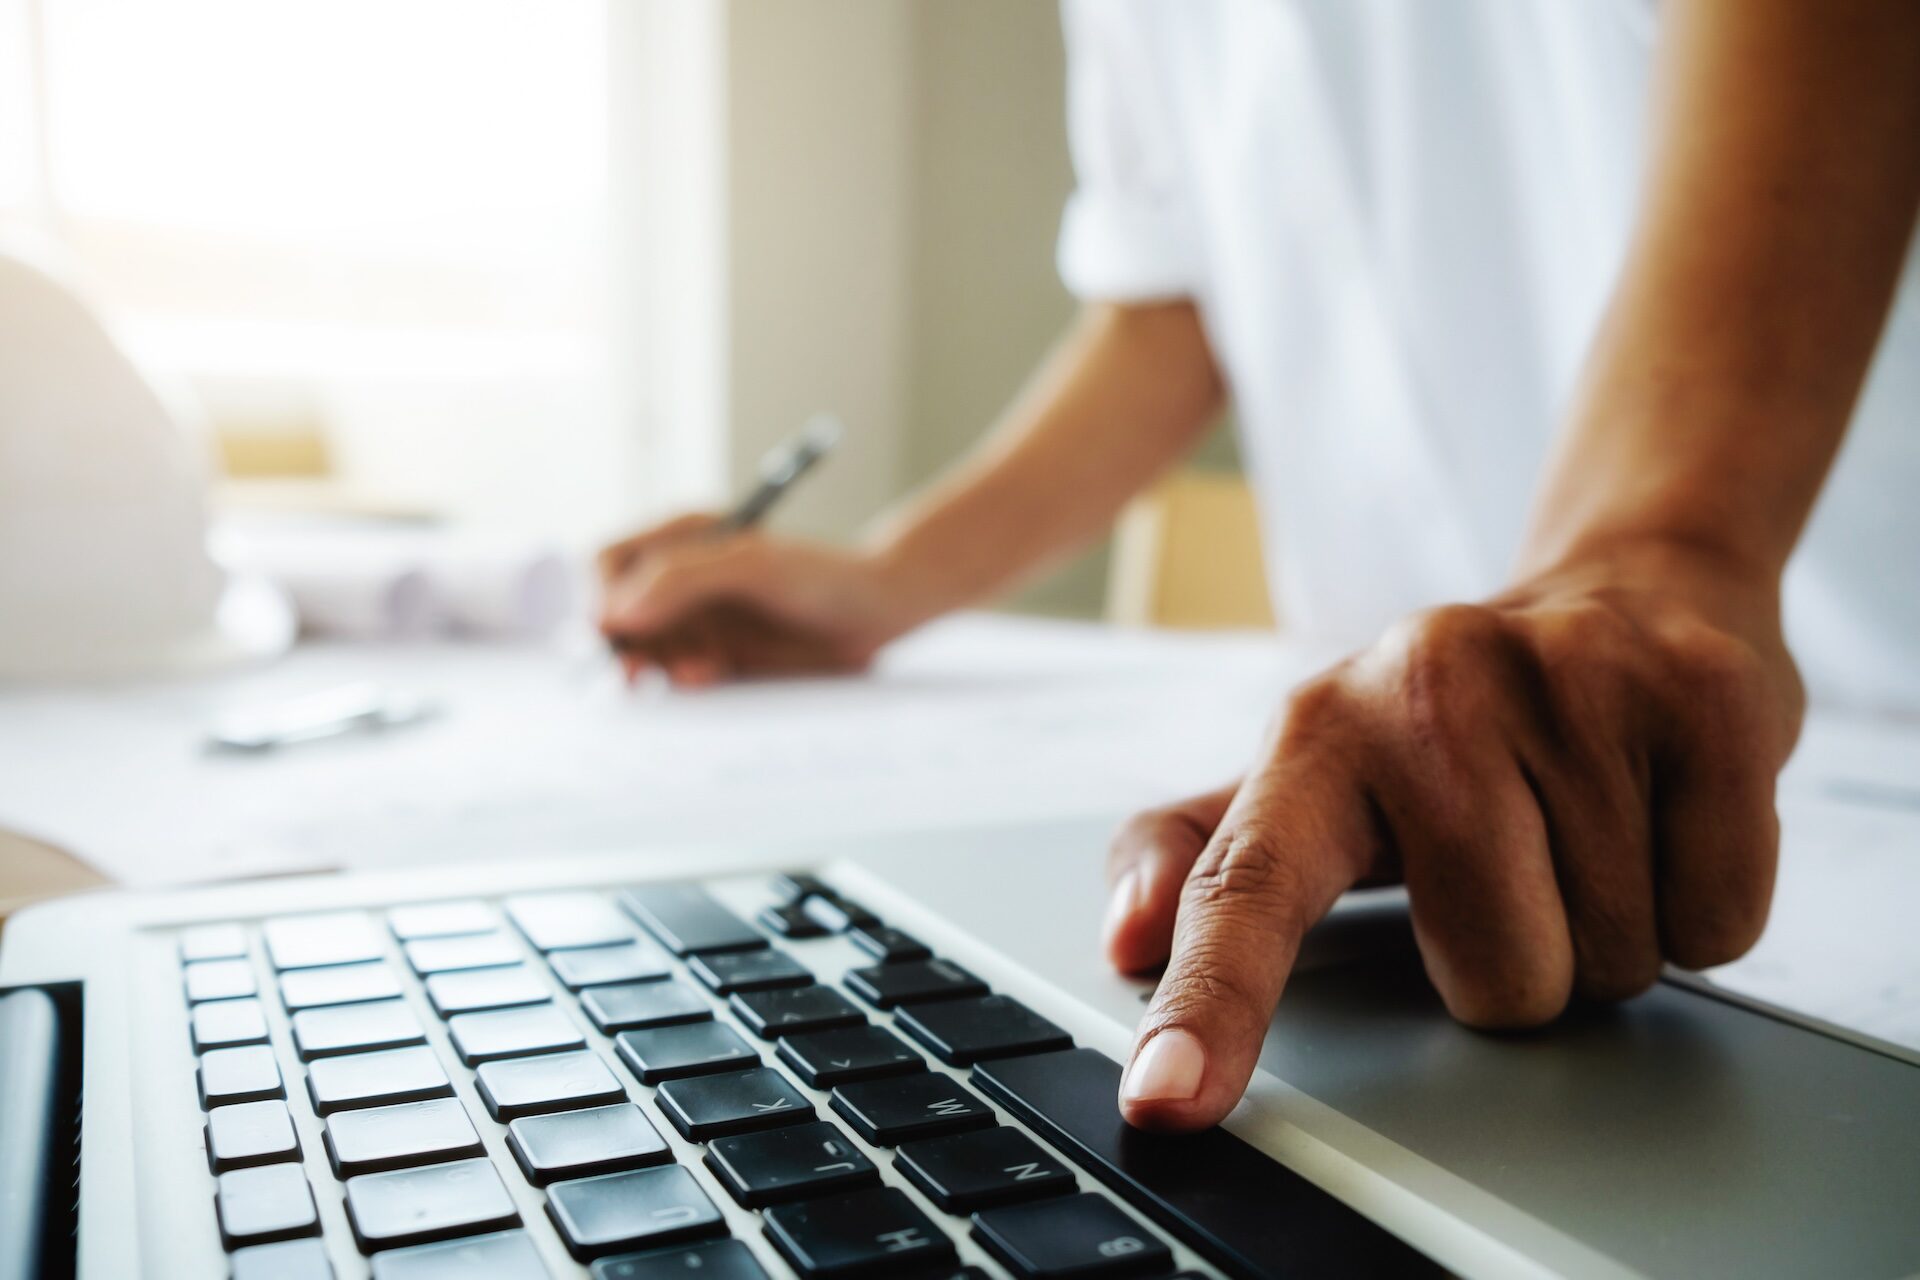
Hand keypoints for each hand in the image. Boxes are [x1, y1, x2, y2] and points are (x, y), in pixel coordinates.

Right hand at [597, 514, 923, 685]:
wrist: (876, 614)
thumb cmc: (822, 574)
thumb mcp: (752, 566)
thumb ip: (682, 580)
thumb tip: (616, 612)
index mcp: (680, 535)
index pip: (607, 564)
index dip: (600, 597)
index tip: (611, 631)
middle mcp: (678, 575)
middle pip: (615, 613)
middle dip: (620, 645)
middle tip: (635, 676)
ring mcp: (695, 616)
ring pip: (640, 649)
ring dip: (656, 665)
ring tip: (701, 669)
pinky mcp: (714, 653)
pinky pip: (673, 673)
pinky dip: (682, 678)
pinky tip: (712, 674)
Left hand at [1103, 541, 1803, 1130]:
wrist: (1625, 593)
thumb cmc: (1451, 725)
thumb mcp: (1312, 779)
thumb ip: (1201, 856)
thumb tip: (1125, 937)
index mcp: (1316, 732)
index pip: (1250, 886)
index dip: (1211, 1003)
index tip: (1165, 1100)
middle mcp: (1426, 687)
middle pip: (1497, 983)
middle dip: (1527, 962)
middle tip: (1526, 863)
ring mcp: (1567, 677)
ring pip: (1608, 960)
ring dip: (1611, 930)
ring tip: (1591, 829)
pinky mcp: (1697, 692)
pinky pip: (1716, 919)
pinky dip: (1702, 902)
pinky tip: (1666, 813)